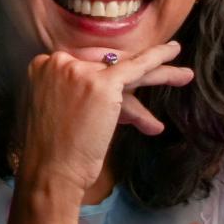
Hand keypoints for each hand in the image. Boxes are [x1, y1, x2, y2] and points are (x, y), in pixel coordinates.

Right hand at [19, 42, 194, 194]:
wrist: (50, 171)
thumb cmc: (51, 152)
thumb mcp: (55, 111)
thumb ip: (74, 94)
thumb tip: (110, 95)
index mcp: (42, 67)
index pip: (84, 65)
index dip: (106, 78)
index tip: (121, 94)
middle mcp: (58, 63)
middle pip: (106, 63)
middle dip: (135, 69)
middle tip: (161, 68)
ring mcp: (80, 71)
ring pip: (126, 66)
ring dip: (158, 70)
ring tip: (182, 76)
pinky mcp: (102, 83)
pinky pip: (137, 66)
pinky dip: (158, 59)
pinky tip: (172, 53)